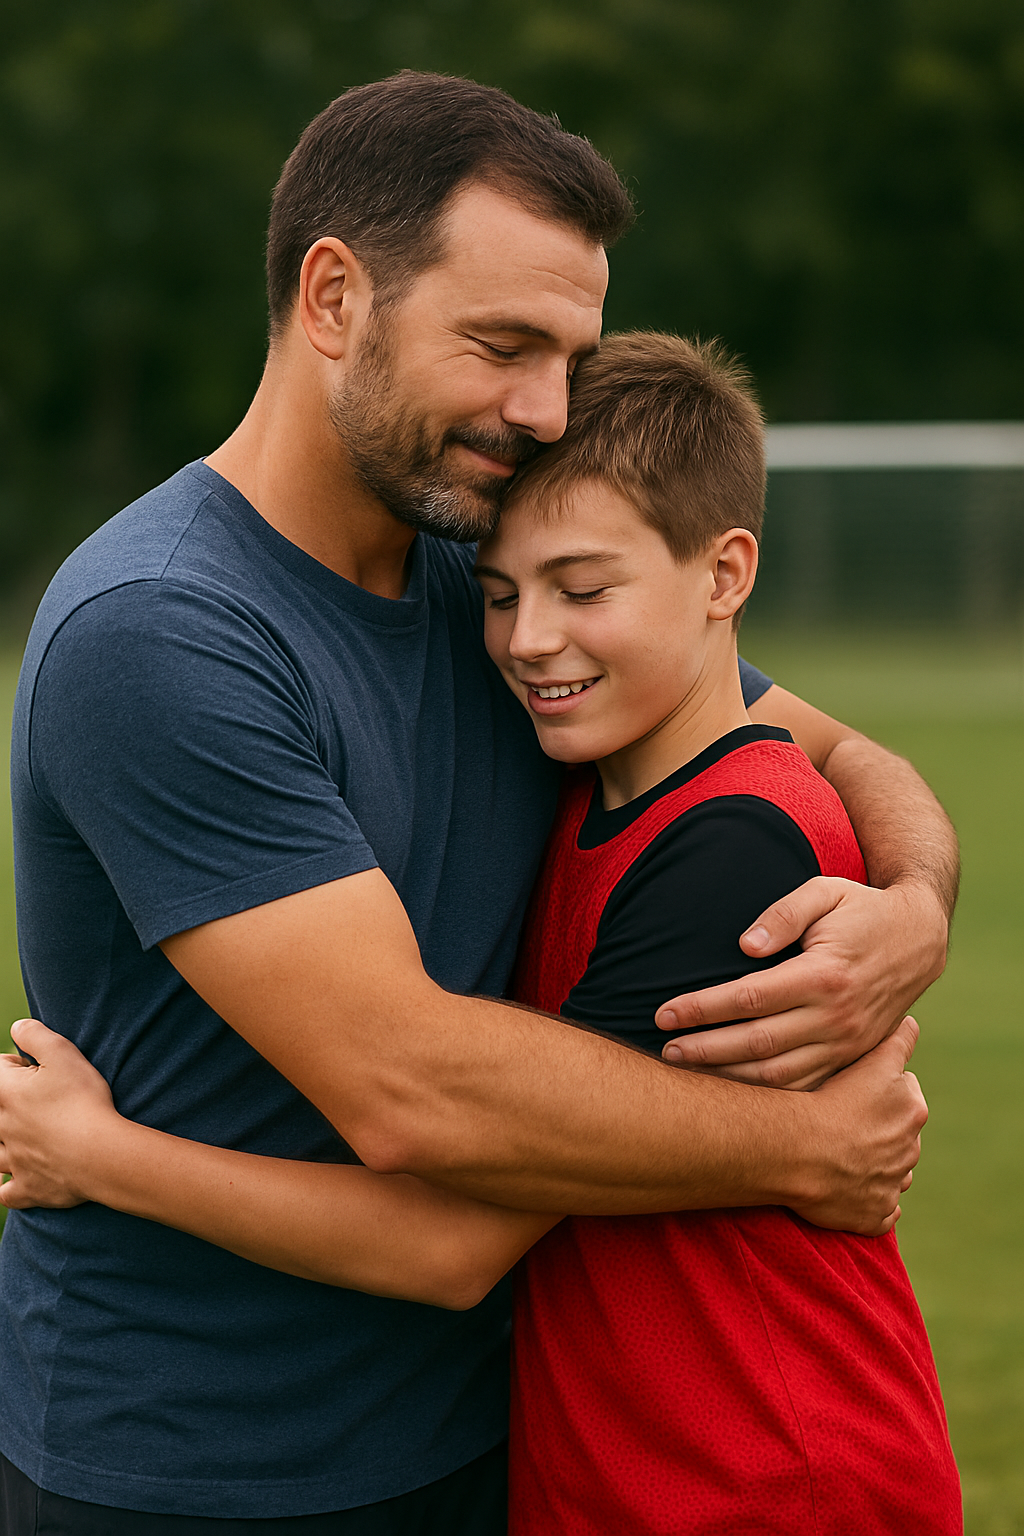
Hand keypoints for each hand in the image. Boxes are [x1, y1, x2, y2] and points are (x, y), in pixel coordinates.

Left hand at [0, 1019, 116, 1209]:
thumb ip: (35, 1035)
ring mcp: (13, 1162)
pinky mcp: (28, 1188)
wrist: (101, 1153)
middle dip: (8, 1102)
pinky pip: (5, 1193)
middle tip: (36, 1100)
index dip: (16, 1065)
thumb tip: (16, 1027)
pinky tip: (11, 1182)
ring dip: (0, 1147)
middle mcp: (2, 1128)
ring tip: (18, 1138)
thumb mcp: (64, 1054)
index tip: (36, 1068)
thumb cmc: (84, 1101)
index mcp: (7, 1094)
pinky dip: (5, 1188)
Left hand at [655, 877, 947, 1089]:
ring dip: (729, 1078)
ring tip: (687, 1073)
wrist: (920, 940)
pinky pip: (805, 1087)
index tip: (663, 1015)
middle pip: (756, 1043)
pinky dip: (767, 1095)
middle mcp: (835, 1016)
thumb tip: (744, 946)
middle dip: (705, 1050)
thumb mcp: (826, 891)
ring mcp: (846, 1043)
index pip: (748, 998)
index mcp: (823, 975)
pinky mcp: (852, 1057)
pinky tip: (733, 1092)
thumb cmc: (862, 910)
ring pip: (778, 1074)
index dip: (702, 1009)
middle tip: (664, 1051)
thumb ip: (783, 914)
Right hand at [791, 1015, 926, 1234]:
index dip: (878, 1087)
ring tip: (838, 1153)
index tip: (853, 1090)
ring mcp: (892, 1183)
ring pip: (890, 1169)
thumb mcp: (869, 1058)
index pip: (905, 1089)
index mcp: (912, 1108)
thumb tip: (912, 1023)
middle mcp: (909, 1147)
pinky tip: (845, 1187)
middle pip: (897, 1130)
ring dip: (873, 1163)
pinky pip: (879, 1209)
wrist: (797, 1150)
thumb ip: (896, 1041)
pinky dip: (867, 1200)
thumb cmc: (827, 1099)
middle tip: (840, 1119)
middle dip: (877, 1126)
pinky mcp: (876, 1214)